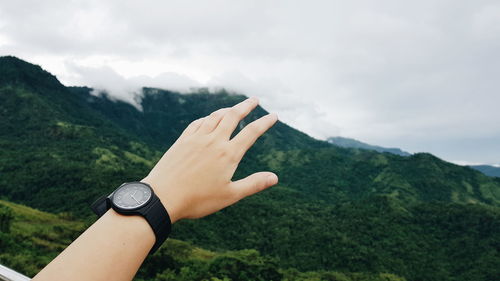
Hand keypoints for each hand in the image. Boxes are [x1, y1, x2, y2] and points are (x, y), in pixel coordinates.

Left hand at [142, 97, 278, 222]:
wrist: (162, 197)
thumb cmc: (197, 200)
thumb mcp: (229, 195)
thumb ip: (253, 184)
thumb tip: (275, 178)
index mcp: (228, 154)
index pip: (251, 132)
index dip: (264, 123)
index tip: (273, 116)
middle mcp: (213, 141)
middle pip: (233, 116)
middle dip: (246, 106)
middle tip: (254, 99)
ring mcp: (196, 139)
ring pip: (215, 117)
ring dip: (227, 110)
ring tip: (234, 108)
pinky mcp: (182, 141)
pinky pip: (197, 123)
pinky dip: (207, 118)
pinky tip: (208, 119)